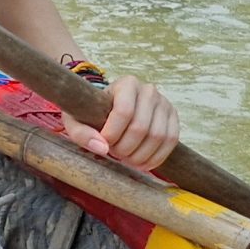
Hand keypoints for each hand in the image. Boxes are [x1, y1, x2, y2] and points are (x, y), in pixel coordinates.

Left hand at [59, 71, 179, 170]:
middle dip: (125, 148)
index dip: (113, 134)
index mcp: (126, 84)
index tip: (104, 143)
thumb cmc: (91, 113)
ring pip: (158, 136)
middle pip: (141, 127)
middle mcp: (148, 90)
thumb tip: (102, 148)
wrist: (110, 108)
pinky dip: (156, 157)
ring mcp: (164, 103)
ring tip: (126, 159)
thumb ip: (81, 133)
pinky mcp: (173, 118)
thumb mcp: (76, 120)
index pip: (124, 112)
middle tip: (114, 154)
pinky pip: (171, 141)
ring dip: (140, 155)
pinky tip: (141, 164)